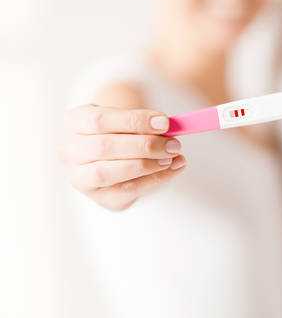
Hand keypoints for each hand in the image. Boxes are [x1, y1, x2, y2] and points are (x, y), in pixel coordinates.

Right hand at [61, 104, 186, 210]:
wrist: (117, 158)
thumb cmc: (123, 132)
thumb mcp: (129, 120)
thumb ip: (145, 123)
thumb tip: (171, 127)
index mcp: (75, 122)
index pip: (99, 120)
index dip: (133, 121)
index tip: (164, 122)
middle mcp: (71, 151)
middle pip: (103, 147)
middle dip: (143, 145)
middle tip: (173, 144)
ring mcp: (81, 177)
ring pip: (108, 173)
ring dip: (146, 165)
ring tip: (172, 157)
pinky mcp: (101, 197)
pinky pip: (127, 190)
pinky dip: (155, 179)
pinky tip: (173, 169)